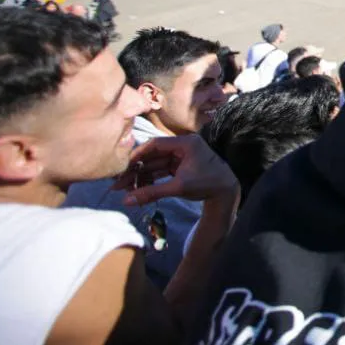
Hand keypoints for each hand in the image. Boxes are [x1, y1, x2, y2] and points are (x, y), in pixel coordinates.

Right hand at [113, 135, 237, 206]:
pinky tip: (137, 188)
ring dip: (141, 175)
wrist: (225, 193)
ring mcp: (181, 156)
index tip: (122, 166)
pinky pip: (161, 170)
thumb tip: (126, 201)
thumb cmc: (207, 184)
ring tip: (124, 188)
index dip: (137, 155)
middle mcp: (183, 146)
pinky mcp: (180, 166)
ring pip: (155, 164)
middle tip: (118, 182)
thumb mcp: (179, 187)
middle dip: (136, 169)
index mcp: (186, 143)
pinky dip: (150, 178)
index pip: (156, 144)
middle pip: (153, 155)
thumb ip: (152, 193)